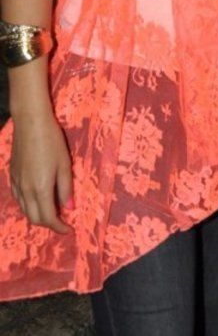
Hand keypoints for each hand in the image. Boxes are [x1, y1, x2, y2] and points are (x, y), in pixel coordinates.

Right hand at [10, 111, 73, 233]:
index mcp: (41, 189)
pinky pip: (18, 198)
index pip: (49, 218)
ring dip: (38, 215)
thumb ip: (66, 188)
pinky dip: (28, 205)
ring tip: (51, 211)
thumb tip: (69, 208)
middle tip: (62, 221)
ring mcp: (16, 183)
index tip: (69, 229)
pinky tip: (36, 199)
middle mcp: (25, 190)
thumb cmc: (52, 141)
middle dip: (49, 224)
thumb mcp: (64, 164)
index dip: (59, 227)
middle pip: (35, 218)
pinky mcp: (12, 175)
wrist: (30, 123)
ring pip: (25, 209)